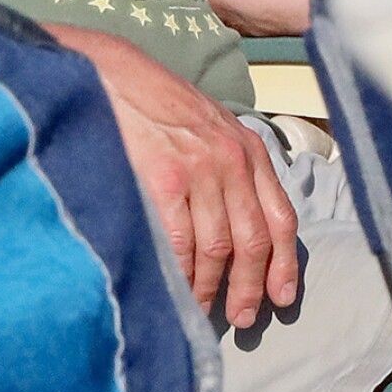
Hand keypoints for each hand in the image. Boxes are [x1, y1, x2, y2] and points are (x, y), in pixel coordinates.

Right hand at [57, 24, 299, 326]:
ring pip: (217, 250)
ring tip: (201, 312)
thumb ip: (229, 166)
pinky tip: (176, 290)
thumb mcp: (207, 125)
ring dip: (211, 289)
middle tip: (243, 319)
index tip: (281, 299)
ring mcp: (199, 170)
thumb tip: (236, 225)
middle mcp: (232, 160)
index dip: (284, 264)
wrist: (107, 72)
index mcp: (247, 149)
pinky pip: (180, 243)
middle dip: (250, 288)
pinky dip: (181, 275)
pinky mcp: (164, 179)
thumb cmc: (152, 102)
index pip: (281, 217)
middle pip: (253, 242)